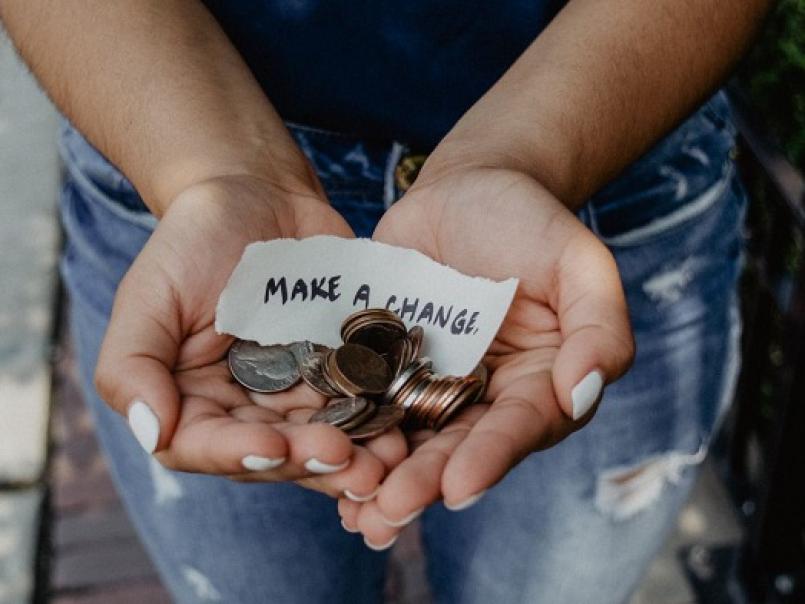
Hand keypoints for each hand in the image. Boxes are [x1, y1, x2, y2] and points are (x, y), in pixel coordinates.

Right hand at [94, 174, 406, 497]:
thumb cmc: (193, 242)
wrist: (257, 196)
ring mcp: (299, 393)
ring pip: (326, 438)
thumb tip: (152, 431)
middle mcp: (247, 409)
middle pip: (277, 453)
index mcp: (193, 402)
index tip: (274, 445)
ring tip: (389, 460)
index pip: (207, 446)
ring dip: (359, 455)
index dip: (239, 453)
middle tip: (350, 463)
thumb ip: (132, 365)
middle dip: (312, 462)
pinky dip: (384, 417)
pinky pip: (364, 402)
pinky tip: (407, 425)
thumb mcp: (149, 296)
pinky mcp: (342, 371)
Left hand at [339, 167, 633, 546]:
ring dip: (382, 477)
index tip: (459, 487)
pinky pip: (367, 403)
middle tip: (389, 512)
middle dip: (425, 482)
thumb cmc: (531, 221)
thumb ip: (598, 326)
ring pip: (409, 439)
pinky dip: (348, 433)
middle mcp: (485, 396)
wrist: (467, 188)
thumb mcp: (578, 262)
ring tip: (354, 512)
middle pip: (457, 447)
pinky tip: (321, 463)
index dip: (491, 457)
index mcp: (539, 383)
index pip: (519, 427)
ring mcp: (432, 383)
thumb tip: (582, 393)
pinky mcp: (386, 365)